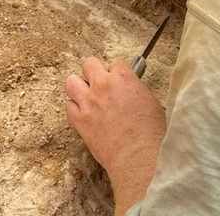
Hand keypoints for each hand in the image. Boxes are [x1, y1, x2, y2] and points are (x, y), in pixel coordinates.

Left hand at [65, 57, 165, 204]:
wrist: (138, 156)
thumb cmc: (150, 133)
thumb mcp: (150, 103)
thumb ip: (135, 91)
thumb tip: (131, 93)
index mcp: (124, 78)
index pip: (115, 64)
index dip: (116, 73)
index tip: (118, 82)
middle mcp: (103, 85)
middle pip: (89, 64)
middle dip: (93, 73)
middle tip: (99, 85)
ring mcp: (89, 102)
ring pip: (71, 82)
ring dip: (78, 88)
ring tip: (86, 98)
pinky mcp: (79, 120)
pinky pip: (68, 107)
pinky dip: (74, 110)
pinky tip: (83, 116)